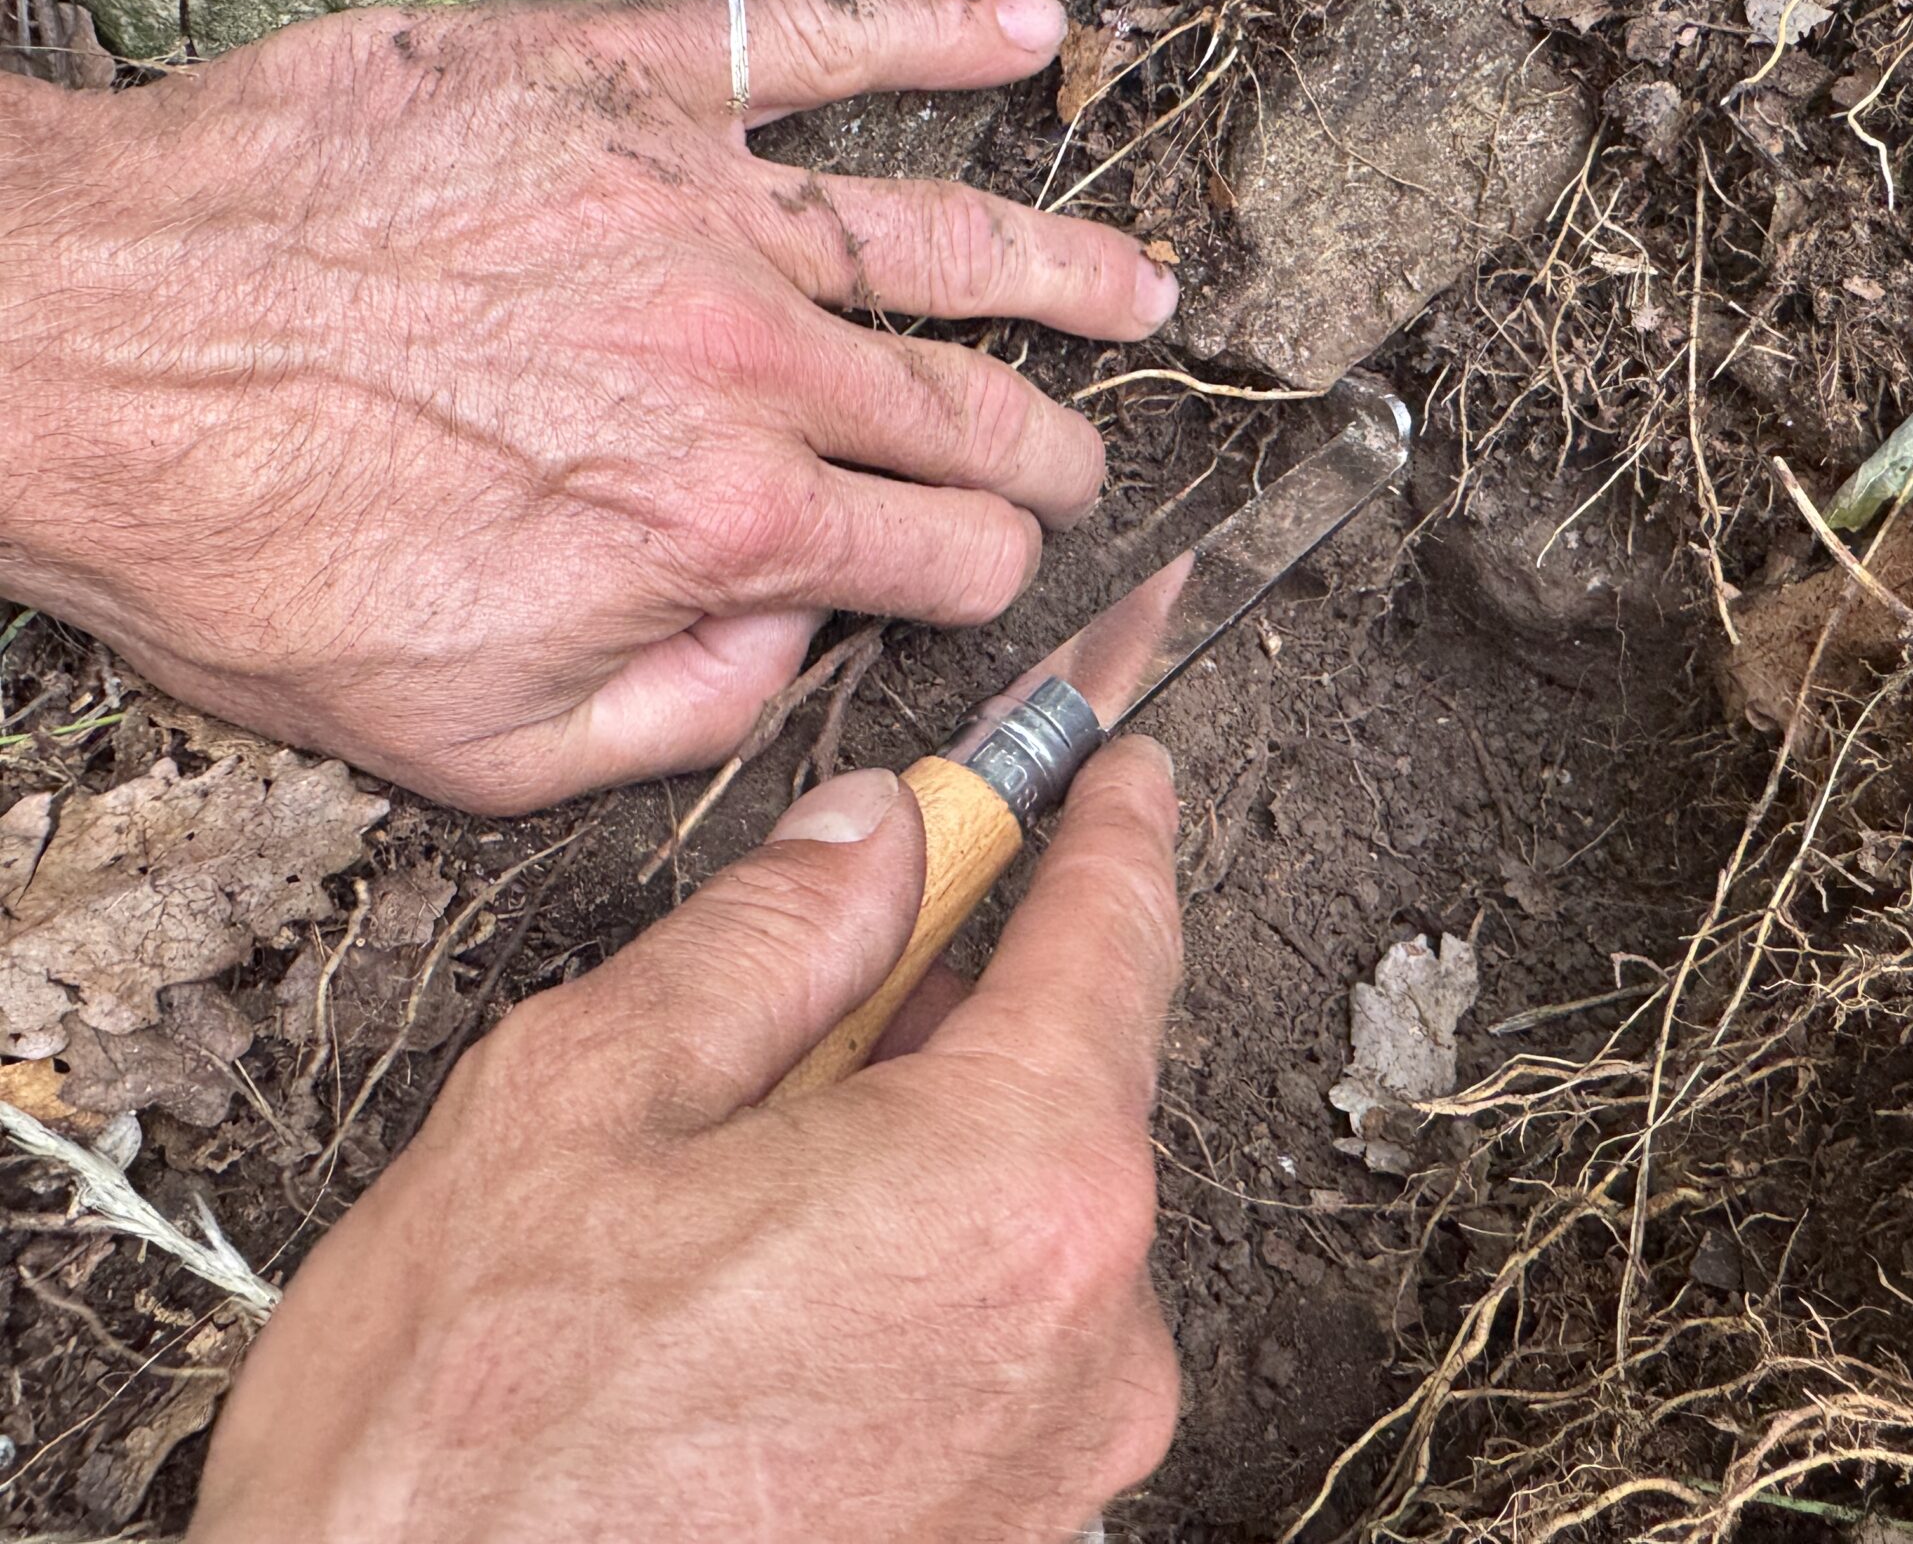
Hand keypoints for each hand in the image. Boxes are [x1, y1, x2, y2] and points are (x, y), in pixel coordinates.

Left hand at [0, 0, 1174, 810]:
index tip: (995, 577)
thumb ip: (684, 713)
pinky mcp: (618, 85)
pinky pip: (812, 41)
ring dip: (1067, 267)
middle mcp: (747, 363)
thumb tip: (798, 643)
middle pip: (977, 409)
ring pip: (944, 235)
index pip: (948, 554)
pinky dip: (935, 27)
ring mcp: (695, 208)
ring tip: (1144, 284)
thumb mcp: (474, 744)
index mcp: (728, 524)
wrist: (80, 352)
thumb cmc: (251, 550)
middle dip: (1057, 452)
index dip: (993, 581)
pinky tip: (1025, 30)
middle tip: (1085, 465)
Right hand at [190, 737, 1183, 1543]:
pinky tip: (775, 1301)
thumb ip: (764, 943)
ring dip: (927, 1156)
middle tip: (832, 982)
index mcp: (1011, 1183)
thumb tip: (872, 839)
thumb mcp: (576, 1107)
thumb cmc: (463, 1451)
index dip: (1109, 835)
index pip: (1113, 942)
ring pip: (1029, 1219)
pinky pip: (1006, 1342)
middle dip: (962, 1010)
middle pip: (1070, 1086)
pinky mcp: (1012, 1536)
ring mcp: (1064, 1456)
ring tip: (742, 1187)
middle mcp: (1088, 1330)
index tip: (1115, 779)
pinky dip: (924, 1277)